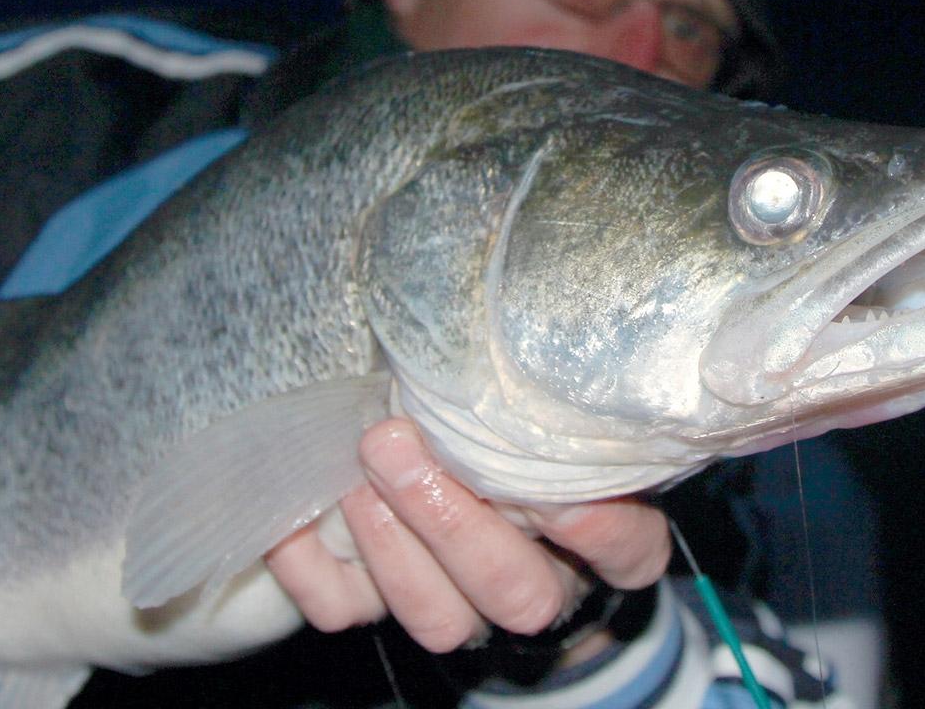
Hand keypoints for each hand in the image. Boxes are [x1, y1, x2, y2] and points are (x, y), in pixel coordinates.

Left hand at [264, 418, 669, 653]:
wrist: (454, 452)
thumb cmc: (513, 411)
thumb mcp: (545, 398)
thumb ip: (546, 382)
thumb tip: (512, 303)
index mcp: (600, 537)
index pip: (628, 555)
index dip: (600, 533)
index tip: (562, 491)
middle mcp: (537, 584)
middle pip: (517, 595)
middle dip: (451, 523)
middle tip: (395, 442)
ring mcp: (461, 607)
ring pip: (440, 620)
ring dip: (391, 546)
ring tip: (359, 466)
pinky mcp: (382, 611)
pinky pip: (344, 612)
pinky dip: (312, 569)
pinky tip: (296, 514)